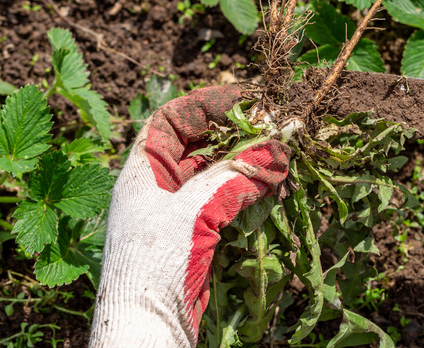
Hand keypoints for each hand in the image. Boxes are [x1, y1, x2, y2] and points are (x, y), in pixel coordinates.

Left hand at [89, 85, 289, 346]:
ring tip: (281, 158)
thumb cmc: (155, 264)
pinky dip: (251, 193)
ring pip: (218, 173)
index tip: (248, 99)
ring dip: (249, 164)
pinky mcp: (197, 234)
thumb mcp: (193, 210)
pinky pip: (227, 201)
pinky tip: (275, 189)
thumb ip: (236, 176)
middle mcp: (158, 186)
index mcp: (142, 170)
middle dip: (237, 134)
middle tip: (275, 128)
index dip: (208, 104)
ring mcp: (178, 211)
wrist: (147, 328)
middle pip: (200, 143)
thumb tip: (279, 146)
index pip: (173, 119)